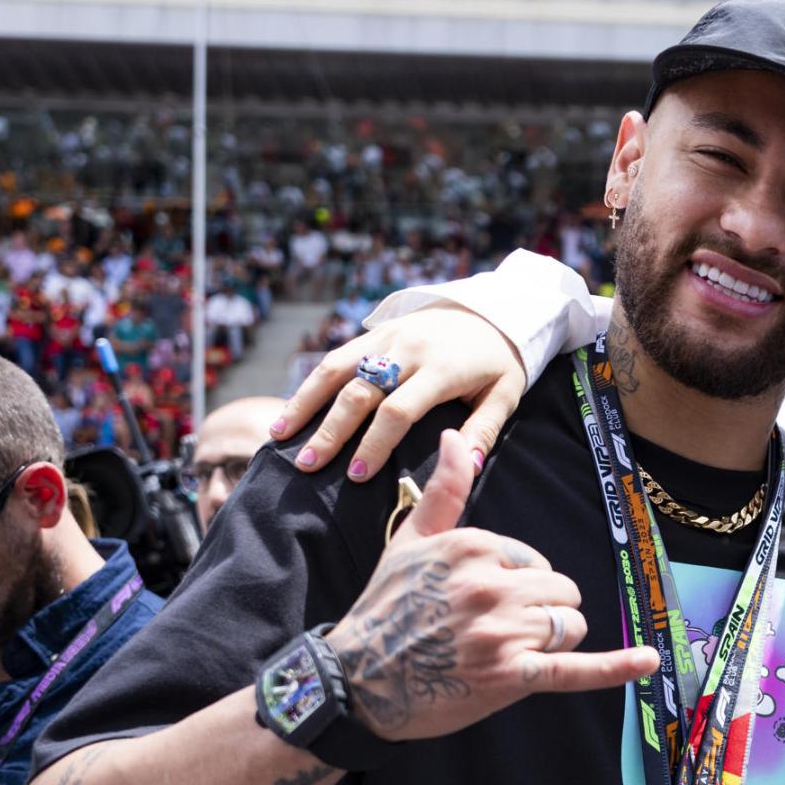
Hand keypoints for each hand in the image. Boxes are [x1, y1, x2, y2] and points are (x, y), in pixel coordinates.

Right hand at [273, 307, 525, 481]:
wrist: (492, 310)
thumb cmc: (498, 363)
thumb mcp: (504, 395)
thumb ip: (483, 431)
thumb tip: (466, 469)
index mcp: (442, 369)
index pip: (399, 410)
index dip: (375, 443)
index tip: (356, 475)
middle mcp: (409, 349)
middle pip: (360, 392)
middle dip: (332, 431)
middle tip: (308, 466)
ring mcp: (389, 337)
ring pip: (337, 370)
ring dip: (306, 404)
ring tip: (280, 437)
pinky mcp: (376, 331)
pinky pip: (337, 357)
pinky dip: (310, 384)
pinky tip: (290, 412)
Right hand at [325, 430, 657, 740]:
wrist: (357, 679)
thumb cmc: (386, 609)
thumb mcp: (411, 541)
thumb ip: (445, 490)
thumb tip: (455, 435)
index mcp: (475, 546)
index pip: (537, 560)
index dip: (519, 584)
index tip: (479, 601)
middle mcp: (491, 585)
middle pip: (562, 592)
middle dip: (541, 612)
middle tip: (493, 631)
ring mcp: (501, 633)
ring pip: (569, 626)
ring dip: (550, 642)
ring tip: (505, 653)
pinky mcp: (509, 676)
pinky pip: (574, 669)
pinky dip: (615, 667)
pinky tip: (648, 659)